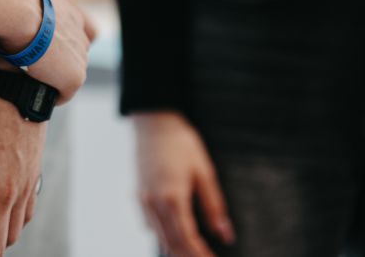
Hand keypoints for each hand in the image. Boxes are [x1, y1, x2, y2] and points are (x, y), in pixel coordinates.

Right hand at [6, 0, 94, 102]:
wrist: (20, 10)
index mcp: (72, 14)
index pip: (72, 30)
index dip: (55, 39)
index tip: (39, 43)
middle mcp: (80, 35)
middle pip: (73, 53)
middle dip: (57, 59)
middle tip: (33, 63)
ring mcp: (80, 57)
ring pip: (69, 72)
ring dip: (54, 76)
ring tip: (32, 80)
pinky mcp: (74, 78)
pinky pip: (64, 93)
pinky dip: (52, 95)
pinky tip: (34, 93)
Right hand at [134, 111, 234, 256]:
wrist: (154, 122)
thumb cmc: (181, 144)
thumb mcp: (204, 172)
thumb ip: (214, 207)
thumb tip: (226, 235)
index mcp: (173, 197)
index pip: (188, 239)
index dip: (201, 255)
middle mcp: (154, 203)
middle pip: (171, 244)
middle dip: (189, 256)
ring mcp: (143, 200)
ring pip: (159, 237)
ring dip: (177, 249)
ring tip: (195, 252)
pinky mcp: (138, 195)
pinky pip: (150, 225)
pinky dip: (163, 236)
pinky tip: (175, 235)